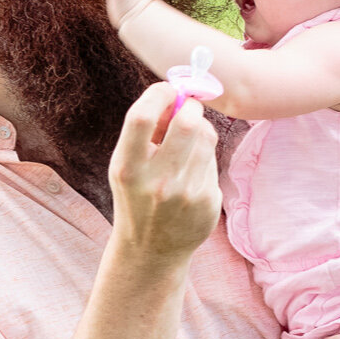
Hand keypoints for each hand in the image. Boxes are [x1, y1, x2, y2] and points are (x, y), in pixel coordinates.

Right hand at [106, 83, 220, 264]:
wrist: (150, 249)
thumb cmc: (137, 196)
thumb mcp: (127, 167)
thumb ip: (147, 132)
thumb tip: (177, 94)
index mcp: (127, 169)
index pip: (142, 117)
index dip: (159, 94)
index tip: (167, 89)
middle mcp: (156, 181)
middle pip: (186, 122)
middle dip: (191, 108)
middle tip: (189, 109)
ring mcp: (186, 193)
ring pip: (206, 138)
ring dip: (200, 132)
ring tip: (188, 145)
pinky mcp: (207, 202)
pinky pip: (212, 161)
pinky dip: (204, 159)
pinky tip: (191, 177)